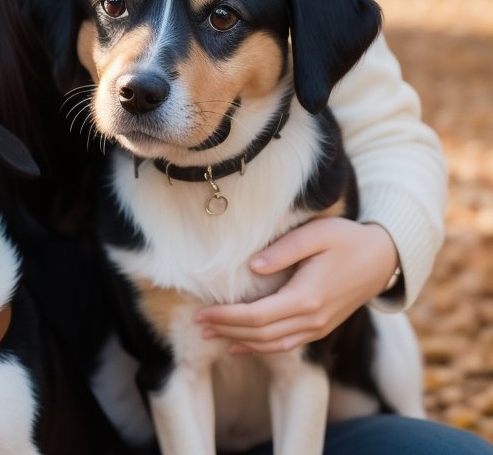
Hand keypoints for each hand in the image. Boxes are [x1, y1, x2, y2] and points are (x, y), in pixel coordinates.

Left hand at [194, 218, 398, 354]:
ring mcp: (318, 327)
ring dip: (240, 342)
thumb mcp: (316, 234)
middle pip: (261, 334)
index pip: (258, 316)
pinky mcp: (321, 327)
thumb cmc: (346, 239)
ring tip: (211, 335)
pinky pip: (287, 345)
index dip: (228, 317)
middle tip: (198, 323)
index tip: (203, 311)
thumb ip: (283, 251)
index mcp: (307, 297)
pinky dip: (261, 348)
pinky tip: (241, 345)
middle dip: (227, 330)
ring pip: (273, 345)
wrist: (384, 258)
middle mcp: (312, 319)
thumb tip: (252, 266)